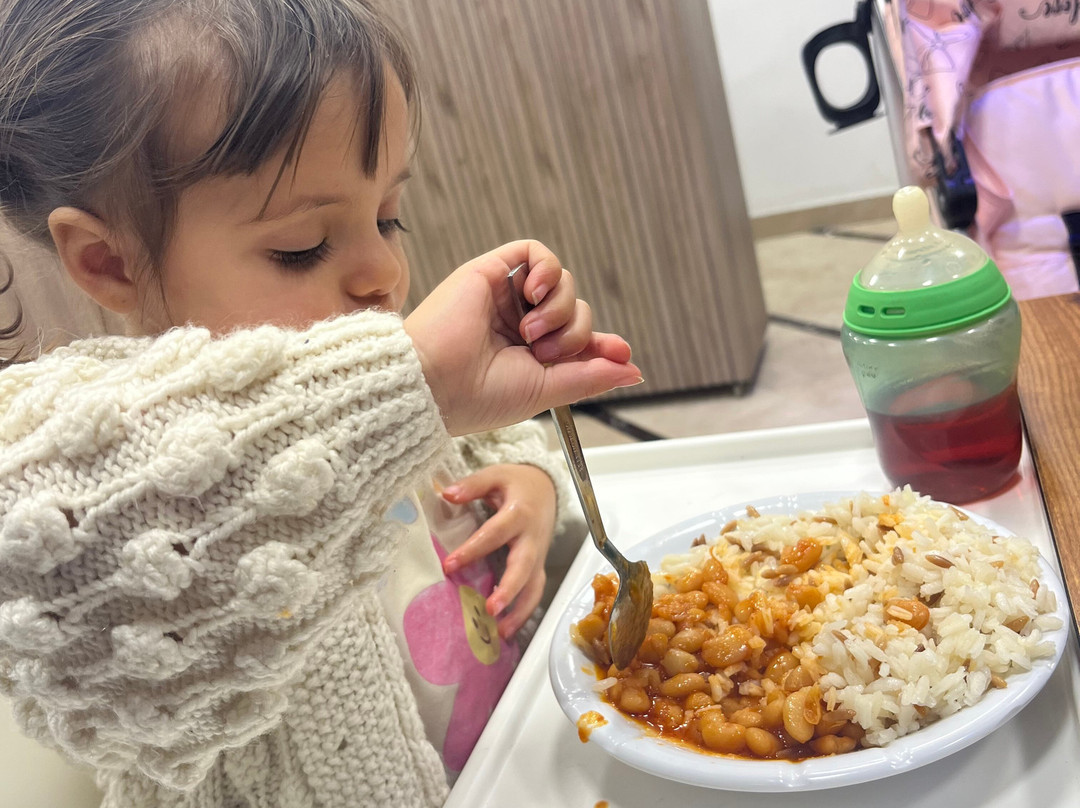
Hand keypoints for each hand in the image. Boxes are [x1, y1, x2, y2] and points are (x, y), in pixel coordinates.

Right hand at [405, 240, 641, 435]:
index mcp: (529, 355)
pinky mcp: (490, 272)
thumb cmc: (479, 397)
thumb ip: (590, 376)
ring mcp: (505, 298)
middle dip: (574, 333)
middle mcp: (518, 324)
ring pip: (562, 282)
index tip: (621, 353)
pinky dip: (547, 270)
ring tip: (531, 331)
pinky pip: (535, 252)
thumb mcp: (548, 391)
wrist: (434, 383)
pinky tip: (534, 294)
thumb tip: (633, 370)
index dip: (601, 342)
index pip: (578, 338)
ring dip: (560, 308)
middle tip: (544, 352)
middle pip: (576, 310)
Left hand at [440, 464, 555, 638]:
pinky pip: (535, 592)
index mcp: (519, 513)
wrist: (547, 489)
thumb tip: (447, 493)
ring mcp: (538, 555)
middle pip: (523, 566)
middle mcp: (532, 538)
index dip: (473, 550)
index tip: (450, 566)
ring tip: (501, 631)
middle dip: (509, 589)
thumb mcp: (496, 475)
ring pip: (534, 586)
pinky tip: (507, 631)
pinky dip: (524, 613)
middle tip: (490, 608)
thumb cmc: (517, 484)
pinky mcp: (539, 566)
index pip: (494, 534)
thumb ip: (473, 484)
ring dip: (519, 610)